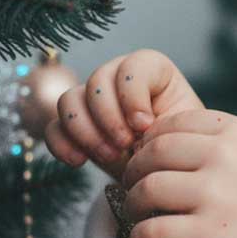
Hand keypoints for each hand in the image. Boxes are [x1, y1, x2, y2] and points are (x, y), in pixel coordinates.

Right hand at [44, 49, 204, 182]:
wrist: (166, 172)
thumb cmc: (180, 146)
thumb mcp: (183, 131)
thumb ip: (166, 122)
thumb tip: (140, 127)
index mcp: (153, 71)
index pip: (133, 66)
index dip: (133, 95)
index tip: (145, 125)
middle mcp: (118, 78)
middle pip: (97, 81)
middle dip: (109, 117)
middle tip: (125, 145)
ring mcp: (92, 100)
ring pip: (69, 100)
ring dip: (86, 132)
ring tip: (110, 156)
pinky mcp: (74, 126)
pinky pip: (53, 127)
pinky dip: (62, 144)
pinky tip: (79, 161)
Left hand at [119, 108, 236, 237]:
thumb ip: (223, 148)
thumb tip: (162, 150)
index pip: (174, 123)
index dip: (152, 142)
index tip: (149, 160)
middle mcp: (225, 156)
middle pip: (153, 153)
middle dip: (135, 172)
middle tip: (134, 189)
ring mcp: (215, 195)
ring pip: (146, 190)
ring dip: (134, 206)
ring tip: (141, 217)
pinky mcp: (206, 235)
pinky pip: (149, 232)